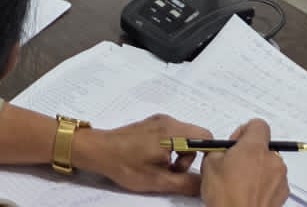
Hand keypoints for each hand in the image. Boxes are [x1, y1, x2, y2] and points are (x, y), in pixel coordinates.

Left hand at [75, 114, 209, 196]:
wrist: (97, 150)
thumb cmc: (126, 165)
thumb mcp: (158, 181)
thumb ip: (186, 184)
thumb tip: (206, 184)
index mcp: (172, 131)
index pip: (206, 136)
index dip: (208, 154)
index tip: (199, 171)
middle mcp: (168, 120)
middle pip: (195, 137)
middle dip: (190, 158)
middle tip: (173, 171)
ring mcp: (158, 120)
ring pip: (183, 137)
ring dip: (179, 155)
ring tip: (162, 168)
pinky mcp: (150, 124)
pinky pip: (171, 135)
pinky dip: (169, 149)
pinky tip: (154, 160)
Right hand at [200, 120, 289, 206]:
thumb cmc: (227, 198)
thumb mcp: (209, 164)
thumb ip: (218, 149)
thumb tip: (219, 150)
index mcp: (254, 148)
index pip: (258, 125)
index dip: (244, 131)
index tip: (235, 143)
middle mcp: (272, 160)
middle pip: (263, 146)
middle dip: (249, 152)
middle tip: (234, 164)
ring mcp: (280, 178)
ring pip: (269, 164)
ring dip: (257, 168)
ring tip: (240, 183)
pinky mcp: (282, 194)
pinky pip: (274, 181)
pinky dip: (264, 184)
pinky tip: (248, 192)